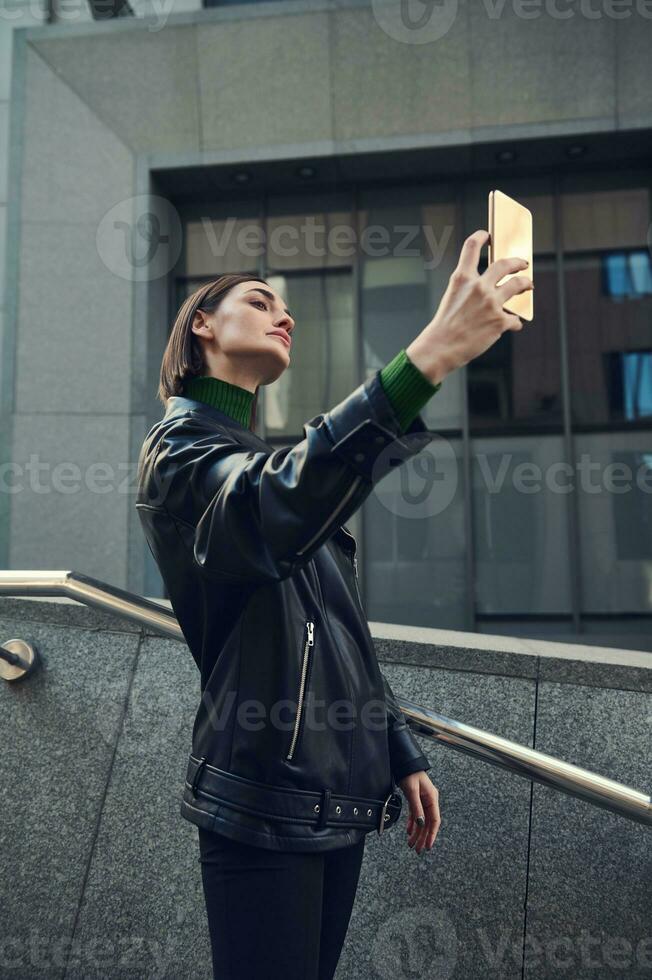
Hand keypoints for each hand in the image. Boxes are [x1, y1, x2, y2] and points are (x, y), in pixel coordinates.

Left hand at [398, 770, 440, 853]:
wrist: (404, 762)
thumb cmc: (410, 773)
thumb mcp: (412, 790)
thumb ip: (416, 807)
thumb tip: (420, 824)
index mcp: (432, 798)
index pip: (435, 820)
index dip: (432, 834)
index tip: (428, 846)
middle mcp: (429, 801)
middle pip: (427, 823)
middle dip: (423, 837)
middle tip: (418, 850)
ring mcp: (423, 800)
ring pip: (421, 821)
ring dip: (416, 833)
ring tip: (411, 844)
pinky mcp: (416, 799)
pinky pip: (415, 815)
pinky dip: (412, 823)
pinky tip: (409, 832)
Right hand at [406, 229, 532, 385]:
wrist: (440, 348)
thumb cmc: (444, 326)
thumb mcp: (452, 298)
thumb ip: (468, 288)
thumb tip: (490, 289)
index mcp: (462, 278)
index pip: (471, 247)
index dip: (481, 237)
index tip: (487, 235)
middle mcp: (478, 287)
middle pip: (505, 264)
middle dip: (517, 262)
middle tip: (523, 263)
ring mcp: (491, 303)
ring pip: (518, 285)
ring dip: (526, 284)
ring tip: (528, 286)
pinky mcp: (500, 321)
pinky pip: (514, 318)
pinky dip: (514, 322)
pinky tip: (513, 325)